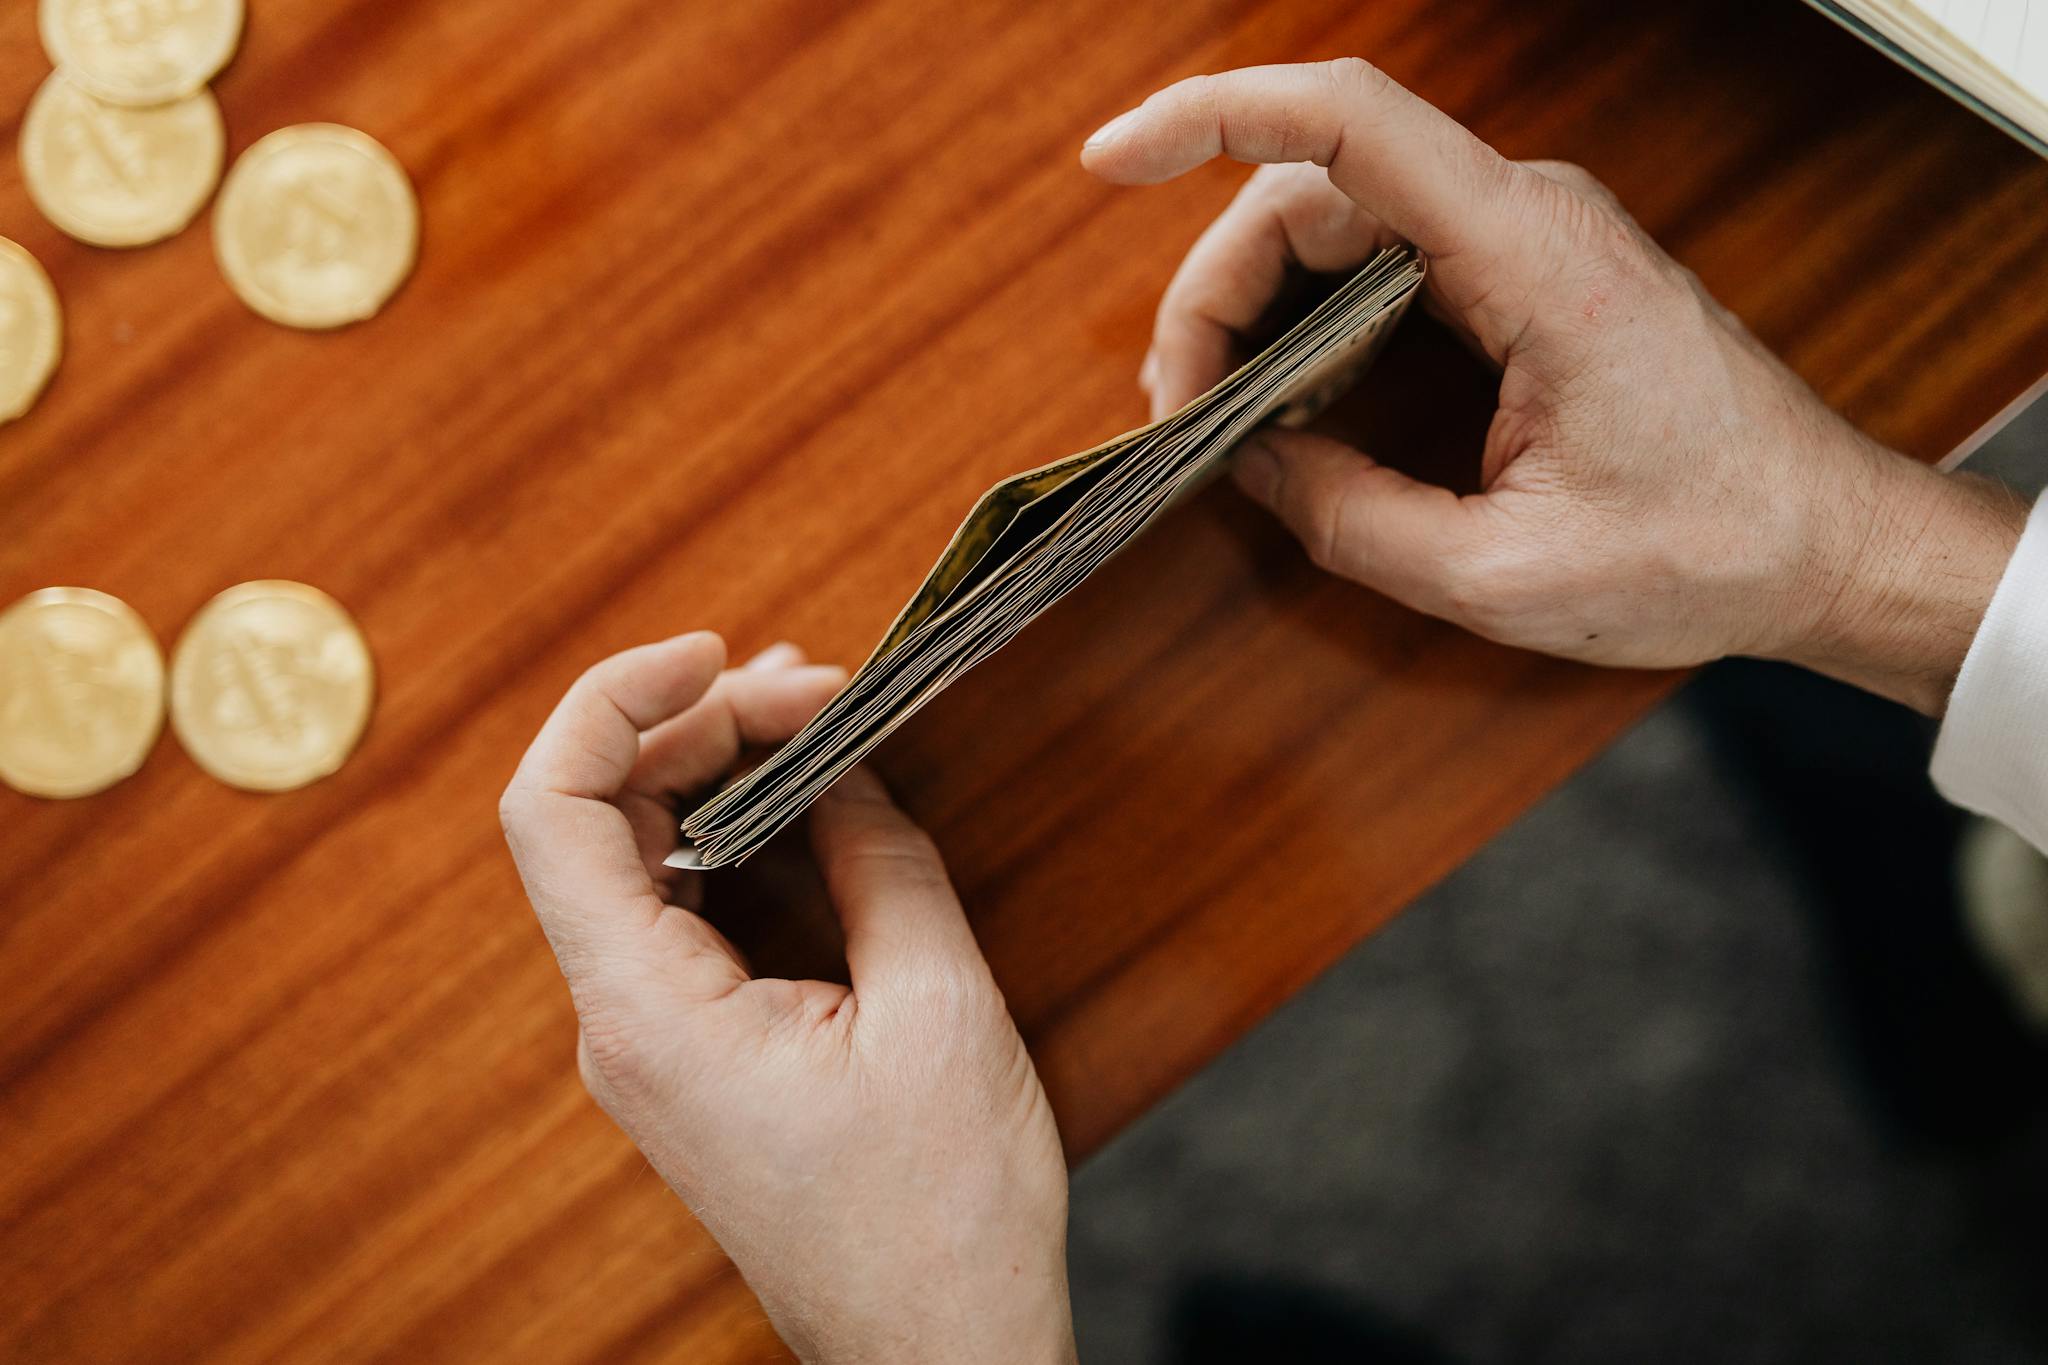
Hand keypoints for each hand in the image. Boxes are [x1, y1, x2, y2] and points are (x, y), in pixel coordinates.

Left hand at [499, 633, 1073, 1364]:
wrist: (940, 1348)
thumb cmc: (940, 1216)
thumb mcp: (937, 1009)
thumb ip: (879, 862)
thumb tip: (844, 765)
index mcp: (651, 1016)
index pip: (553, 811)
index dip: (613, 703)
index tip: (714, 655)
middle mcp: (623, 1026)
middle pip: (597, 820)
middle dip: (693, 726)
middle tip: (813, 687)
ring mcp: (651, 1043)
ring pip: (636, 860)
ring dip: (710, 772)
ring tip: (807, 712)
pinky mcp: (693, 1053)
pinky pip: (679, 911)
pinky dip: (730, 835)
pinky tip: (801, 797)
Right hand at [1083, 60, 2026, 713]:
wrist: (1826, 544)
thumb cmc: (1702, 550)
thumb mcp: (1499, 574)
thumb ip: (1351, 519)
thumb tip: (1252, 466)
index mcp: (1529, 256)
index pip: (1345, 125)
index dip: (1211, 119)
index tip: (1110, 160)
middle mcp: (1525, 215)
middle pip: (1313, 190)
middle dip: (1216, 289)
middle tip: (1178, 411)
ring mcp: (1527, 237)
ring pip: (1340, 223)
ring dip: (1257, 306)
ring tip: (1218, 415)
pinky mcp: (1526, 275)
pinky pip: (1386, 260)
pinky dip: (1313, 318)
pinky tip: (1289, 399)